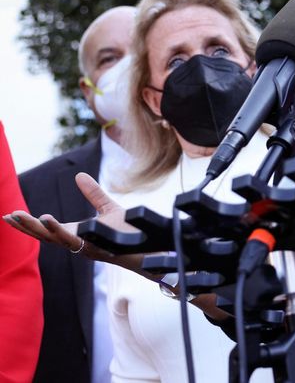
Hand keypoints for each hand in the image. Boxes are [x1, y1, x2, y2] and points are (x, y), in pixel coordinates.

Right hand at [3, 172, 144, 271]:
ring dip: (35, 228)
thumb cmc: (130, 231)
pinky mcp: (93, 247)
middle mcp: (77, 243)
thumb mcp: (108, 208)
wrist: (151, 245)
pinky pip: (71, 238)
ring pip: (53, 238)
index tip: (10, 215)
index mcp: (77, 235)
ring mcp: (83, 247)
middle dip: (24, 227)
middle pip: (44, 236)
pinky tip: (45, 218)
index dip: (29, 223)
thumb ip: (93, 193)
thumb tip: (78, 175)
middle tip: (5, 217)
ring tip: (17, 217)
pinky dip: (57, 229)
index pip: (47, 230)